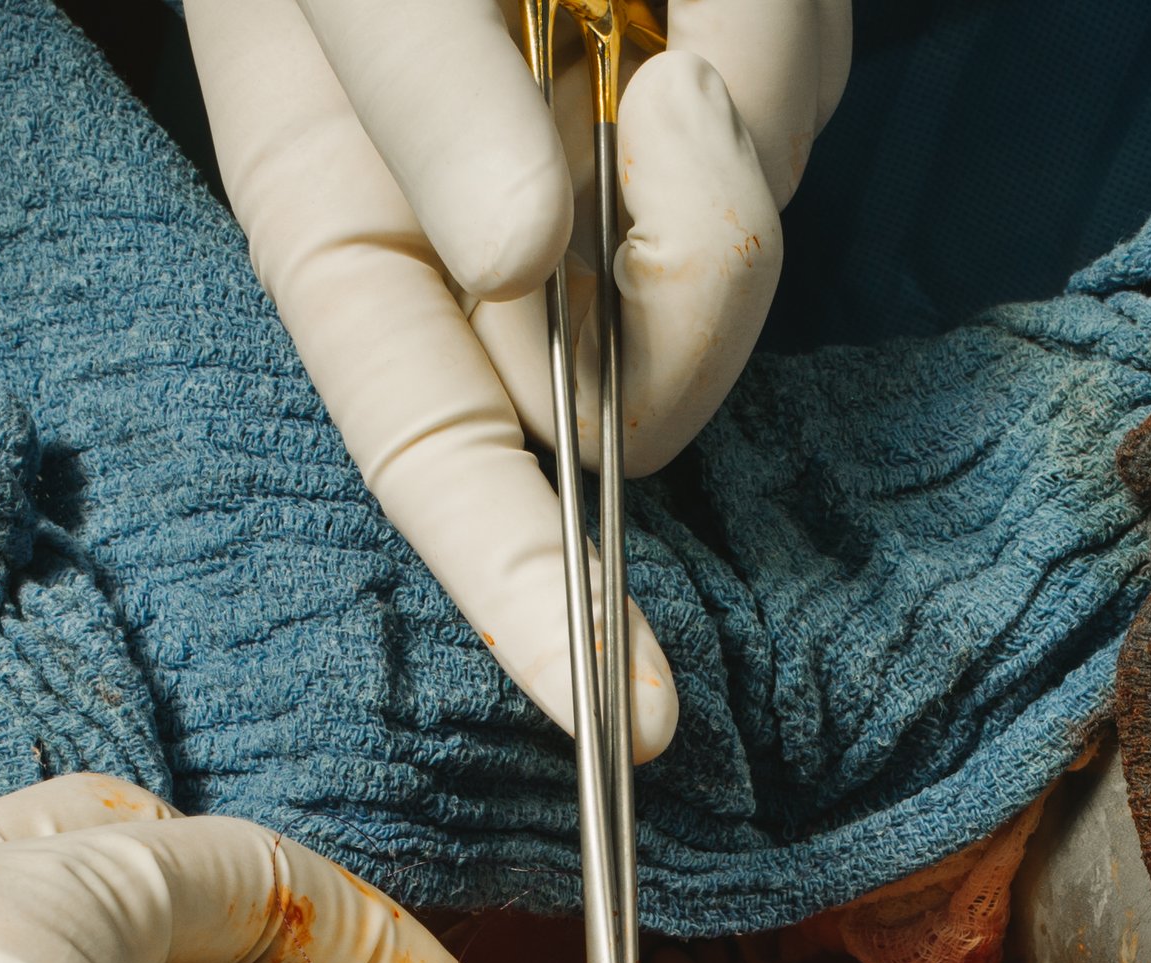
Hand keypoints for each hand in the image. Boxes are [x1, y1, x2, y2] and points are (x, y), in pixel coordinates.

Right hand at [187, 0, 848, 753]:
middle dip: (689, 284)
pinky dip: (779, 33)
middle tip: (669, 88)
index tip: (641, 707)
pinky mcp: (708, 81)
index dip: (533, 603)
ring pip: (735, 247)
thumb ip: (413, 90)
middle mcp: (485, 233)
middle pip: (632, 387)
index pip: (442, 468)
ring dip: (735, 110)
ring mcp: (607, 160)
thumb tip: (521, 258)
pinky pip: (795, 112)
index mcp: (355, 237)